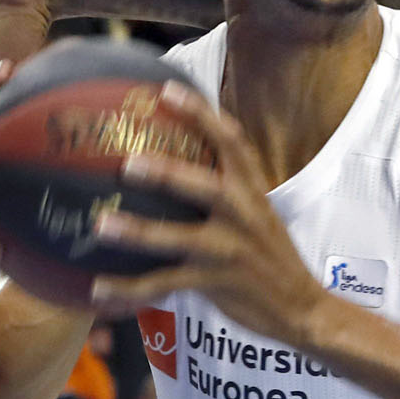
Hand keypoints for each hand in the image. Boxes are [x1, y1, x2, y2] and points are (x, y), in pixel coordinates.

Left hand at [86, 82, 324, 341]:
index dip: (202, 114)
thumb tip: (180, 165)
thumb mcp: (259, 215)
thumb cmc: (271, 258)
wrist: (302, 308)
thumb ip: (228, 190)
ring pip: (180, 239)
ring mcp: (231, 252)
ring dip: (139, 232)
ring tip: (101, 223)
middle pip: (206, 187)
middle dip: (167, 173)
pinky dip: (129, 289)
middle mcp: (244, 216)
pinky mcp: (218, 284)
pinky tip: (97, 288)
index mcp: (254, 192)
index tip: (168, 90)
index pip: (233, 143)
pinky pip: (166, 285)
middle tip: (128, 161)